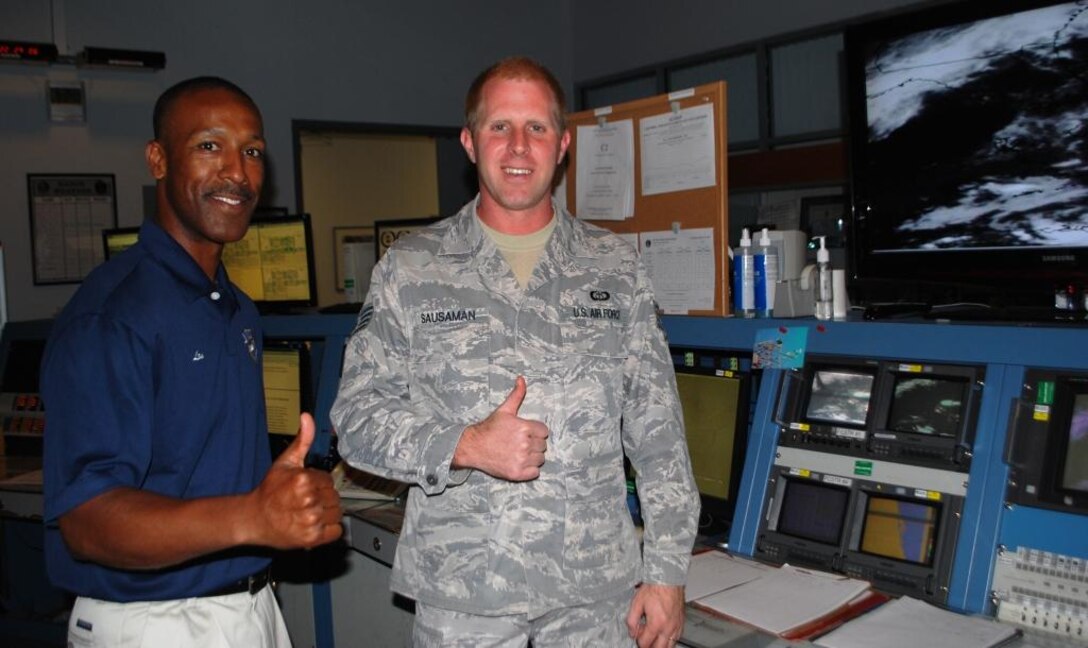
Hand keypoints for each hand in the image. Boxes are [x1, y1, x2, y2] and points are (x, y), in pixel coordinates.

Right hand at [251, 413, 342, 547]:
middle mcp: (308, 499)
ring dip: (327, 514)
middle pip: (334, 497)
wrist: (253, 519)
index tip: (304, 489)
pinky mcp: (312, 538)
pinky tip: (314, 525)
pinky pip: (336, 531)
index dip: (318, 484)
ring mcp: (311, 520)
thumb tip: (307, 417)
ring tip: (308, 513)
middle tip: (305, 502)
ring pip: (337, 513)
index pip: (329, 481)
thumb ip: (302, 439)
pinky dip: (328, 530)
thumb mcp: (285, 462)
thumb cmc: (269, 491)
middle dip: (323, 499)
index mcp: (304, 479)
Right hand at [452, 376, 548, 480]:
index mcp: (525, 428)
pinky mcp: (517, 473)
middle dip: (534, 444)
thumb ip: (517, 395)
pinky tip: (518, 463)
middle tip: (519, 443)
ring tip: (519, 453)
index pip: (544, 432)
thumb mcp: (504, 410)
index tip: (524, 434)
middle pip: (543, 446)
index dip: (535, 432)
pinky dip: (529, 470)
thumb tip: (522, 378)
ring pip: (540, 459)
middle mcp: (525, 444)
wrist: (473, 447)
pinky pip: (535, 472)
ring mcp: (521, 460)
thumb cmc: (489, 428)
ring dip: (532, 457)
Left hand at [627, 583, 684, 647]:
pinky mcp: (681, 622)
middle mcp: (668, 627)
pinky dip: (670, 640)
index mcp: (656, 624)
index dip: (638, 641)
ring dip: (661, 645)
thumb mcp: (637, 603)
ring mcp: (676, 625)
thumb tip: (632, 632)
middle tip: (645, 640)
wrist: (668, 578)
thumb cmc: (655, 588)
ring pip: (670, 645)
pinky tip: (665, 636)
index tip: (637, 635)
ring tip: (654, 640)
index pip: (645, 643)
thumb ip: (632, 620)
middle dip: (650, 646)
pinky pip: (677, 638)